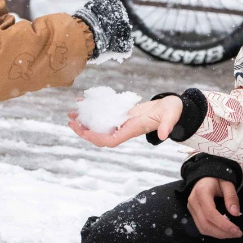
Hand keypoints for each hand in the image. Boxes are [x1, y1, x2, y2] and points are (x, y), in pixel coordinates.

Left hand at [68, 95, 182, 146]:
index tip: (83, 132)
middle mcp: (125, 128)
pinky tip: (84, 101)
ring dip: (85, 120)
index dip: (96, 138)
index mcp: (133, 130)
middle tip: (70, 121)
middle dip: (84, 130)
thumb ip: (168, 125)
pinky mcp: (122, 113)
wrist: (172, 108)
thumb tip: (165, 135)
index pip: (111, 140)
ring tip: (72, 113)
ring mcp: (122, 121)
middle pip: (100, 135)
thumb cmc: (172, 112)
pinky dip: (93, 109)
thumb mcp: (171, 116)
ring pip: (100, 125)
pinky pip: (104, 114)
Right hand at [188, 177, 241, 238]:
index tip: (236, 230)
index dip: (223, 225)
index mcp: (201, 192)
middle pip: (205, 224)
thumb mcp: (228, 184)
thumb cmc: (218, 178)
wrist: (206, 175)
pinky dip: (213, 232)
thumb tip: (235, 213)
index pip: (210, 213)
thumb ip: (231, 197)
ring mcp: (191, 208)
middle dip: (222, 232)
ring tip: (232, 233)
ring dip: (218, 234)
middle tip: (238, 234)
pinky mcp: (193, 213)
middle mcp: (193, 202)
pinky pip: (201, 227)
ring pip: (203, 228)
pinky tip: (224, 231)